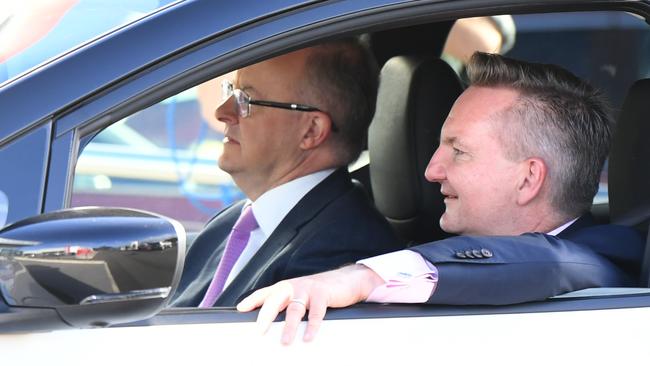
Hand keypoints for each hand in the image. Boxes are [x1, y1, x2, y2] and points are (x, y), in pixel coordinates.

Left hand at [236, 264, 384, 344]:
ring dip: (289, 327)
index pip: (265, 293)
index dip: (252, 300)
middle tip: (259, 331)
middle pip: (275, 300)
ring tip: (285, 341)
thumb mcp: (299, 295)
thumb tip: (270, 323)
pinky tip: (308, 337)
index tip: (241, 309)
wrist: (346, 280)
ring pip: (294, 309)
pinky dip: (311, 327)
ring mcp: (307, 289)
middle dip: (265, 316)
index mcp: (285, 287)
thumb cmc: (319, 291)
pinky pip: (315, 313)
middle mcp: (293, 287)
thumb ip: (285, 305)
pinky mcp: (322, 294)